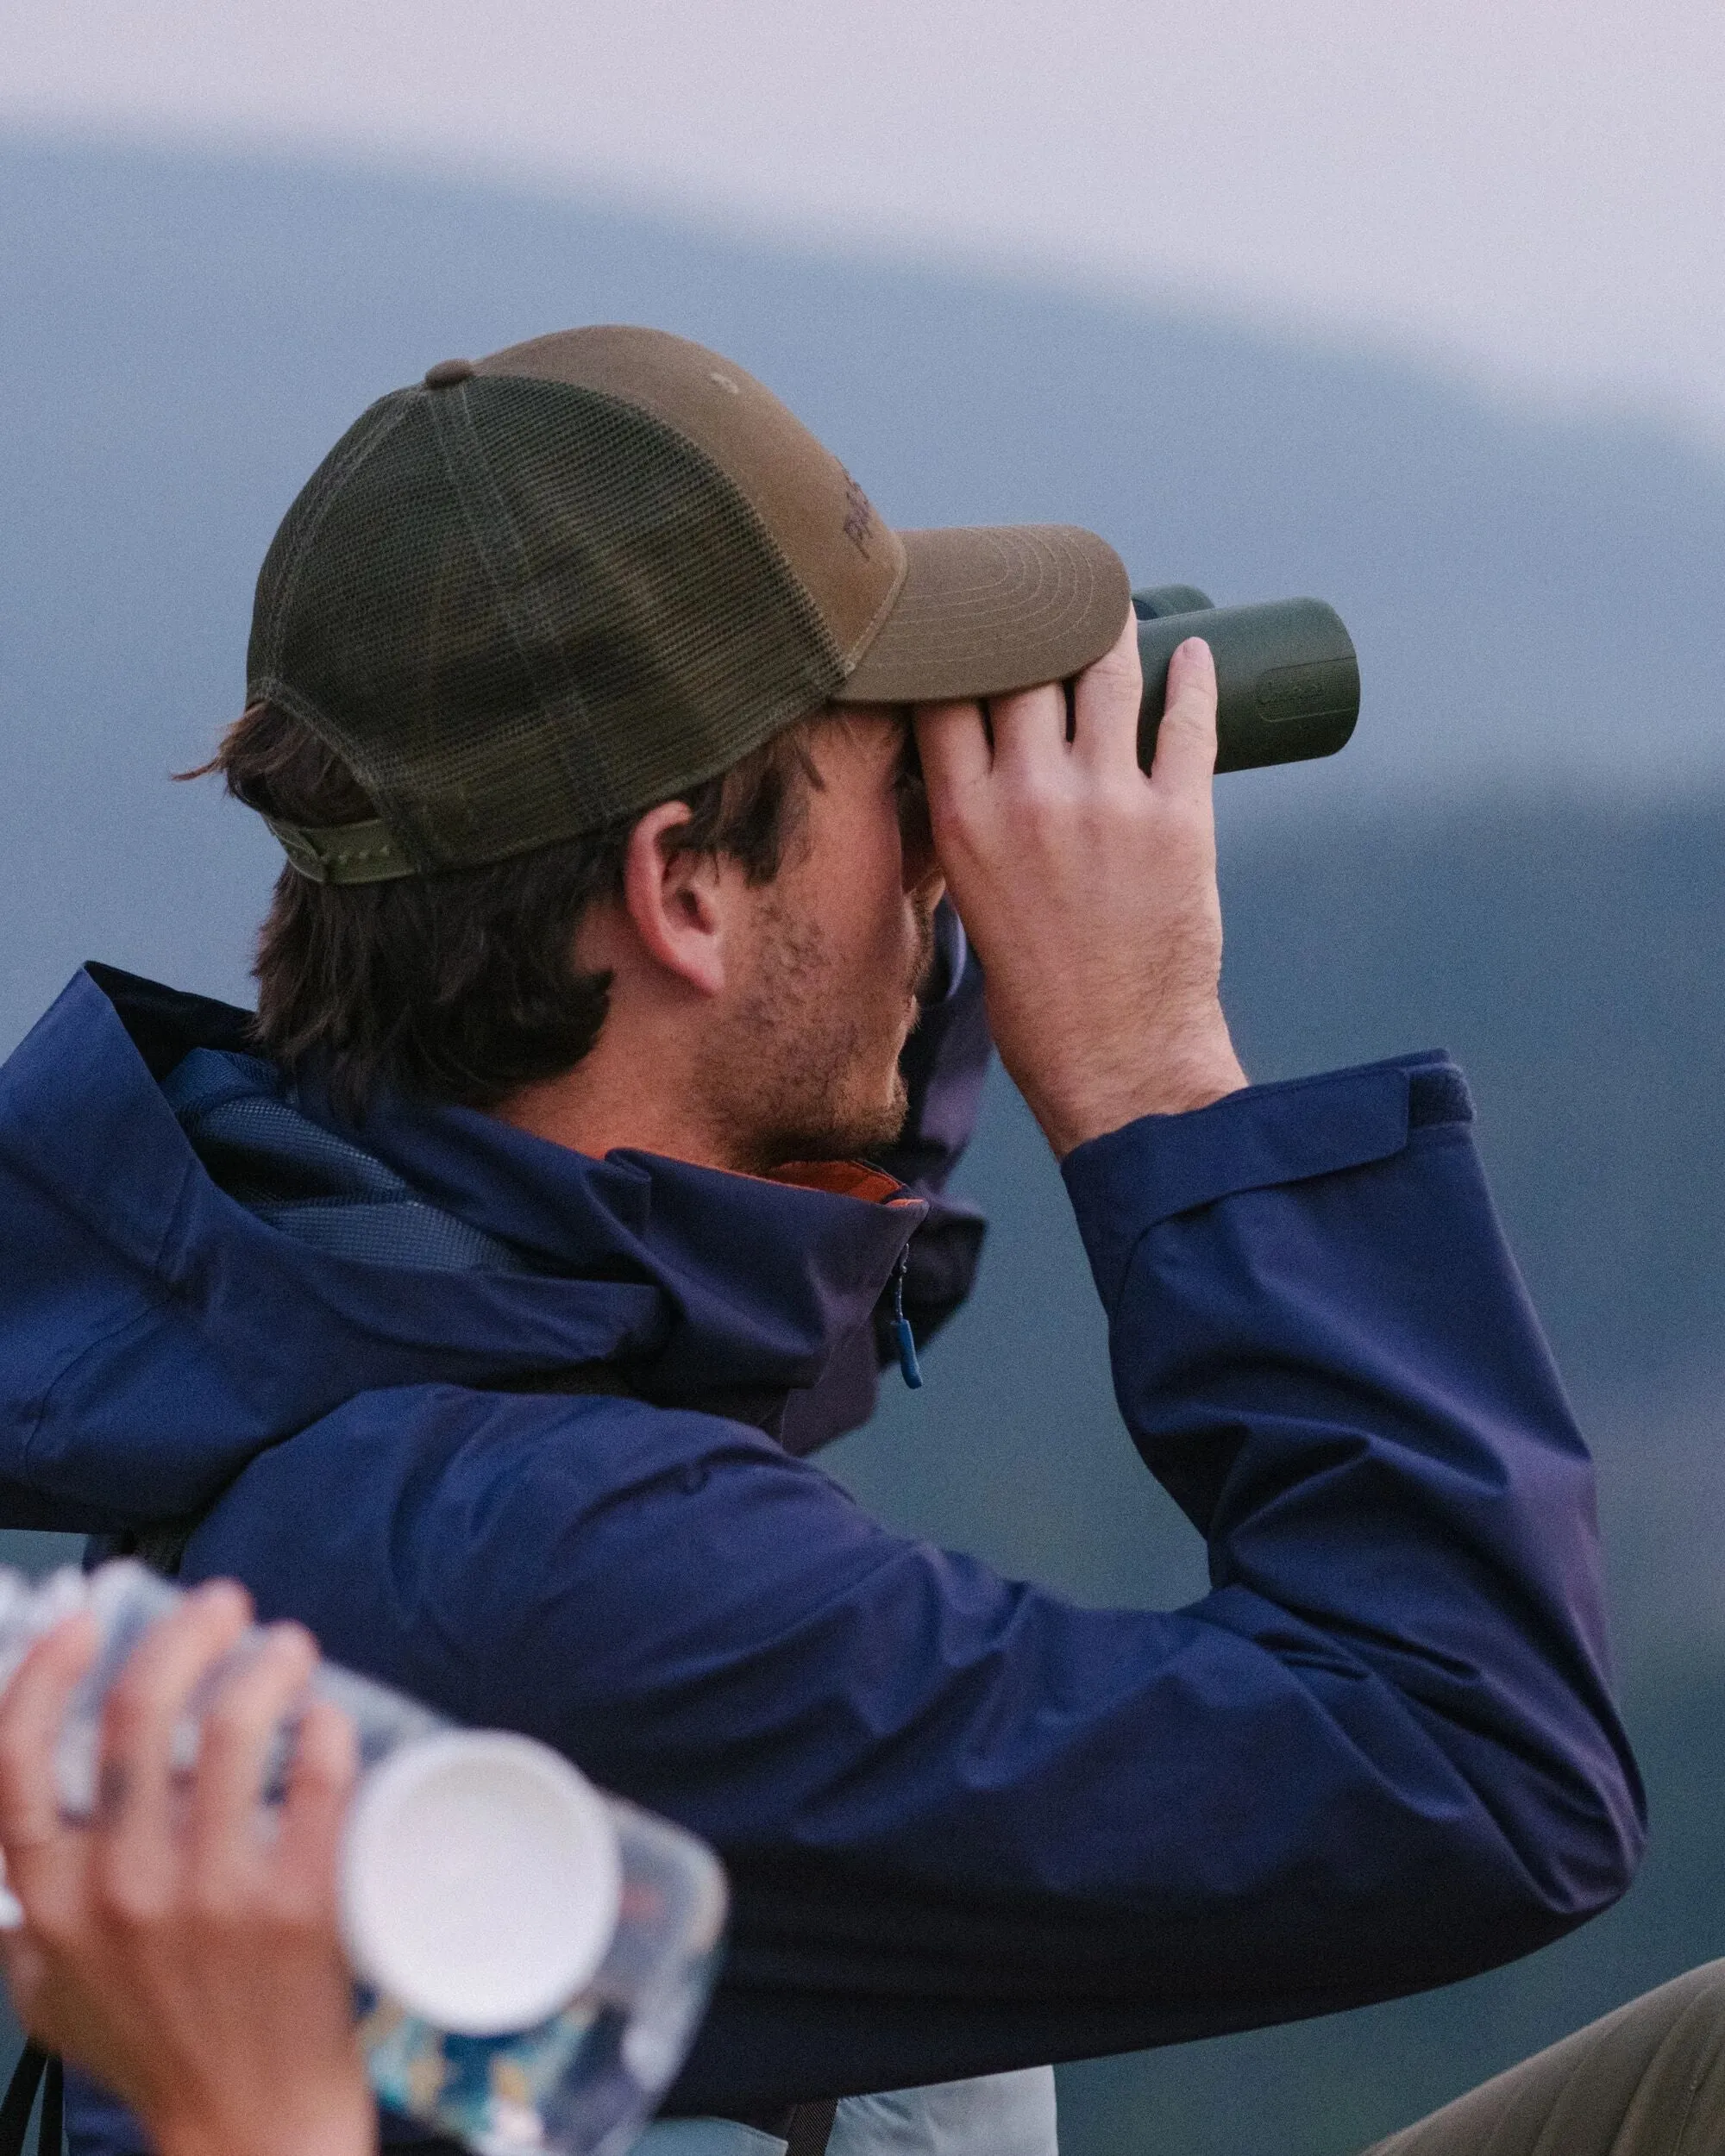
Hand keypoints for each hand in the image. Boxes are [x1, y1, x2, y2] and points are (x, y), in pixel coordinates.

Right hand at [0, 1581, 371, 2155]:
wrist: (244, 2128)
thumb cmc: (152, 2047)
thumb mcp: (51, 1984)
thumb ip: (29, 1906)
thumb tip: (29, 1813)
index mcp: (50, 1897)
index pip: (18, 1756)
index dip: (46, 1671)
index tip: (87, 1621)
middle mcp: (121, 1888)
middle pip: (142, 1710)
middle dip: (189, 1631)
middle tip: (227, 1606)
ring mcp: (212, 1896)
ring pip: (237, 1726)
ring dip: (269, 1661)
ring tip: (289, 1648)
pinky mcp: (299, 1906)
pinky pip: (314, 1777)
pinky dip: (324, 1724)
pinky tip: (329, 1713)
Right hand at [914, 614, 1247, 1155]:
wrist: (1115, 1059)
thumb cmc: (1036, 994)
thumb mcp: (970, 897)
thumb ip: (974, 822)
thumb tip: (987, 759)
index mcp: (964, 818)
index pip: (949, 690)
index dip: (960, 640)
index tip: (973, 617)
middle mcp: (1029, 798)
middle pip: (1025, 664)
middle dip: (1035, 620)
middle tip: (1046, 598)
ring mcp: (1107, 804)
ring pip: (1107, 673)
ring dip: (1112, 629)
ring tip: (1115, 609)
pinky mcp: (1179, 821)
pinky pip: (1188, 723)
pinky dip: (1195, 678)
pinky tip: (1196, 652)